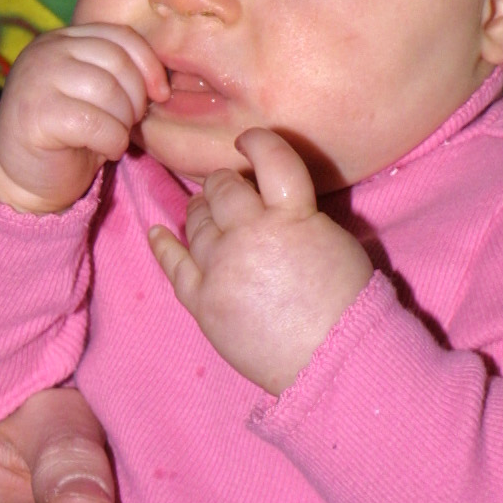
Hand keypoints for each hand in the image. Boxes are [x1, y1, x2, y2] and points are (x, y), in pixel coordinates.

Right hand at [0, 24, 168, 213]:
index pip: (119, 35)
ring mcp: (36, 80)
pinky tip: (107, 150)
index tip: (161, 93)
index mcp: (63, 39)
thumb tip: (162, 83)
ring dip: (124, 121)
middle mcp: (46, 51)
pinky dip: (112, 140)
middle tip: (132, 122)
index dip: (148, 63)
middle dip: (137, 97)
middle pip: (117, 60)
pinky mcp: (35, 115)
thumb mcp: (93, 93)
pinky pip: (94, 123)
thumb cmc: (66, 134)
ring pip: (108, 90)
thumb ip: (117, 74)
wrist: (19, 176)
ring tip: (117, 136)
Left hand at [148, 127, 373, 393]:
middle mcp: (251, 234)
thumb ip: (298, 210)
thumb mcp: (332, 237)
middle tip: (229, 189)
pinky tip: (158, 232)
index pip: (270, 157)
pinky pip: (175, 265)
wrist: (333, 361)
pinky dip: (164, 245)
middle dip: (224, 184)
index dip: (256, 142)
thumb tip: (268, 198)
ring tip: (206, 210)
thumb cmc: (345, 300)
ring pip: (198, 222)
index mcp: (293, 214)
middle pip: (223, 189)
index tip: (246, 141)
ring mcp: (223, 268)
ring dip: (201, 211)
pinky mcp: (204, 301)